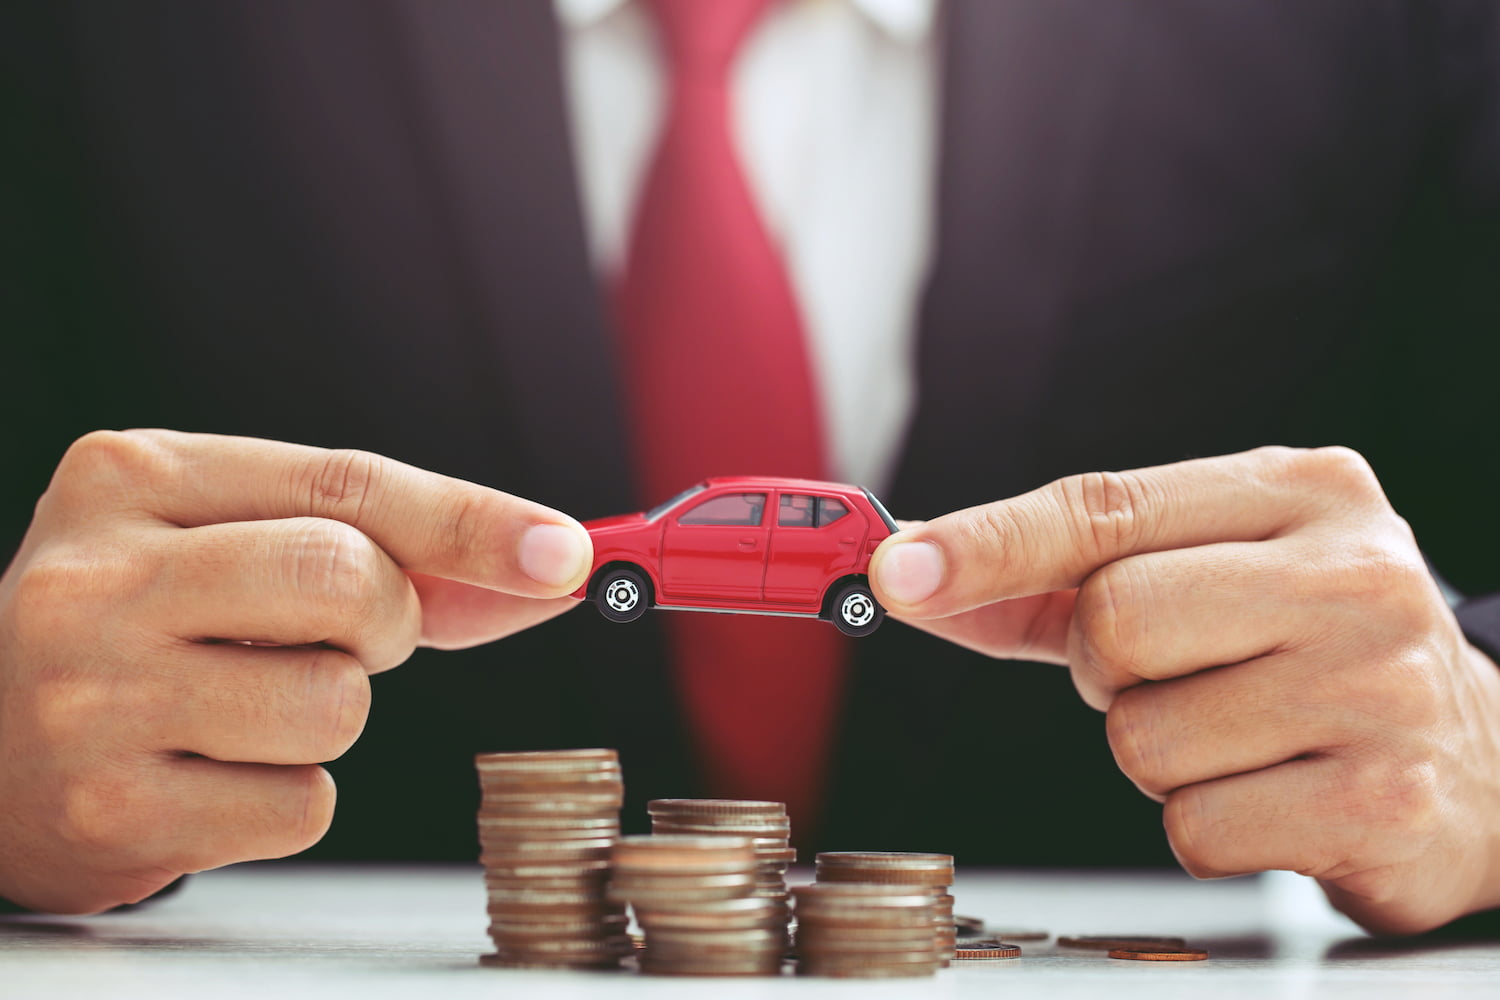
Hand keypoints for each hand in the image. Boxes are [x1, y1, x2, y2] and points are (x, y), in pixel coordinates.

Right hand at [0, 430, 591, 912]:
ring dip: (332, 712)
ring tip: (246, 705)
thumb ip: (386, 548)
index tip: (564, 555)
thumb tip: (545, 572)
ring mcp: (93, 698)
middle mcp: (100, 578)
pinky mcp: (112, 809)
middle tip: (336, 636)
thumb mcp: (229, 546)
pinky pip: (303, 804)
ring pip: (338, 702)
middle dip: (386, 620)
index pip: (346, 485)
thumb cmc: (141, 627)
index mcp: (134, 477)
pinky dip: (290, 794)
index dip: (473, 522)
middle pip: (350, 581)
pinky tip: (213, 772)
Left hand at [870, 446, 1499, 934]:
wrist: (1482, 760)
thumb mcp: (1210, 579)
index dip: (988, 543)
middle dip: (1108, 672)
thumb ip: (1058, 581)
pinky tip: (1277, 794)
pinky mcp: (1381, 800)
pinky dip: (1207, 824)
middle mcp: (1353, 574)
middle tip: (1180, 677)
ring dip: (1159, 756)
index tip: (898, 571)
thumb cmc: (1307, 652)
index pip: (1105, 508)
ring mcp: (1379, 687)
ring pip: (1140, 739)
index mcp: (1303, 492)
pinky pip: (1193, 828)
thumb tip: (916, 581)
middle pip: (1111, 623)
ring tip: (1243, 736)